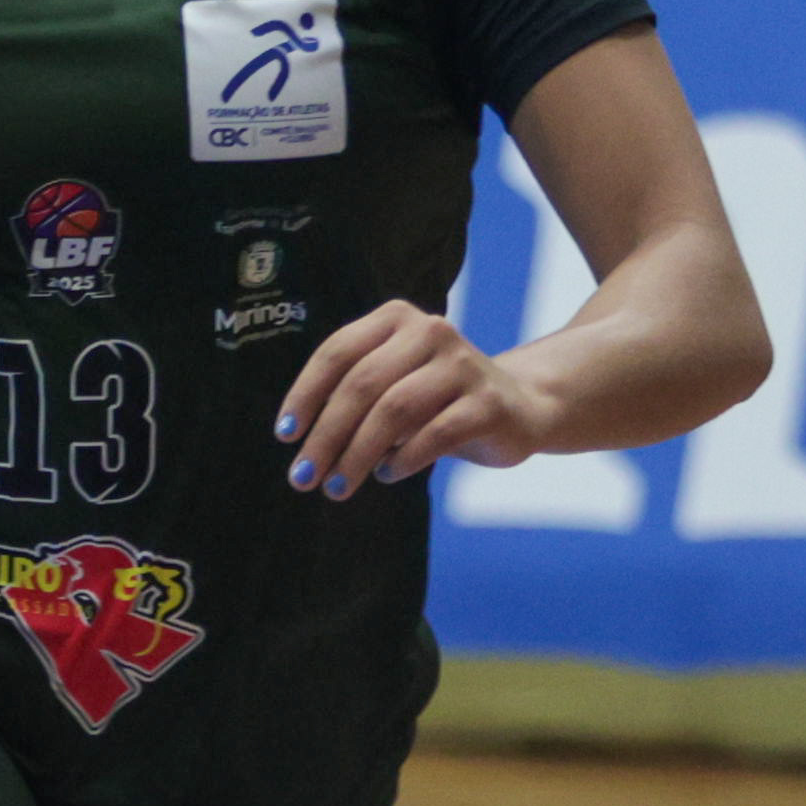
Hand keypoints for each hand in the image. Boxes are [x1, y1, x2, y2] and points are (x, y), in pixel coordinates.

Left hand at [274, 300, 549, 499]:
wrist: (520, 406)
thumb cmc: (438, 400)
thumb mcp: (392, 384)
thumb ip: (353, 397)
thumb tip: (301, 441)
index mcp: (397, 319)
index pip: (337, 352)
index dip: (305, 395)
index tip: (285, 435)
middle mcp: (430, 332)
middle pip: (362, 384)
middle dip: (326, 435)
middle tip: (304, 477)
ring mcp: (463, 365)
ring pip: (394, 411)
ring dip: (358, 454)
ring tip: (338, 486)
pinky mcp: (489, 403)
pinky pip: (435, 435)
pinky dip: (403, 460)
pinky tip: (388, 475)